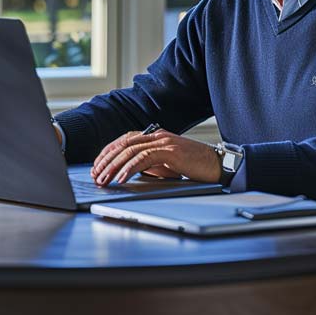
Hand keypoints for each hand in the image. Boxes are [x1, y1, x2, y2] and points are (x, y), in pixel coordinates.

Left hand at [90, 128, 220, 185]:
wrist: (219, 165)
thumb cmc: (195, 166)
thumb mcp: (167, 164)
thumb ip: (150, 164)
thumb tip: (130, 171)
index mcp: (155, 136)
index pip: (124, 140)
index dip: (108, 152)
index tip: (97, 165)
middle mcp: (157, 135)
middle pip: (123, 144)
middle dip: (106, 160)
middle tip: (95, 174)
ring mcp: (164, 142)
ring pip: (130, 151)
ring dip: (113, 166)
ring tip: (104, 179)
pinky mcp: (170, 151)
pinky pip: (144, 158)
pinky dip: (129, 168)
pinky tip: (121, 178)